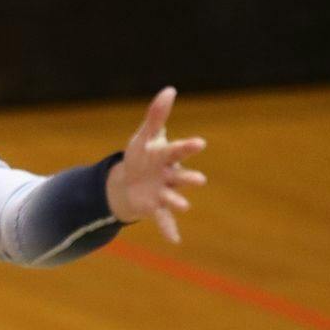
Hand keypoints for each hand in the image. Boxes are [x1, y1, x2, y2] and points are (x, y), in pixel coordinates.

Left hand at [105, 86, 206, 243]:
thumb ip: (156, 115)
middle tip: (199, 179)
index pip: (178, 150)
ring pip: (172, 197)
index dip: (188, 147)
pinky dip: (168, 229)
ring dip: (177, 201)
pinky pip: (162, 219)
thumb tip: (170, 89)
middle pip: (180, 176)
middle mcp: (169, 176)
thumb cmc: (142, 155)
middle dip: (188, 178)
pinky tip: (175, 240)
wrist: (130, 181)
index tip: (199, 143)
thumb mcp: (145, 136)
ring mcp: (163, 193)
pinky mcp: (154, 207)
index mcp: (167, 157)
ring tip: (184, 206)